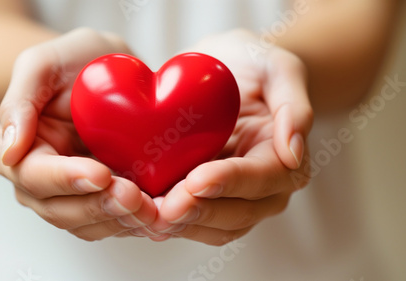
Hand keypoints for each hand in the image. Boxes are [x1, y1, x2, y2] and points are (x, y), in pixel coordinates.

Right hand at [0, 28, 156, 240]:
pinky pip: (112, 222)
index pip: (35, 177)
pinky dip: (134, 222)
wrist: (106, 70)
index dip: (67, 179)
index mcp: (19, 151)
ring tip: (151, 209)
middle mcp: (41, 181)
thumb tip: (9, 152)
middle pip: (60, 210)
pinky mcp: (102, 199)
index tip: (101, 173)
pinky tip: (156, 214)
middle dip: (98, 206)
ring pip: (87, 224)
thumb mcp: (42, 66)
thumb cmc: (72, 61)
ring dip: (119, 220)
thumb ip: (19, 103)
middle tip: (134, 196)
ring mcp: (72, 194)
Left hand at [148, 29, 313, 244]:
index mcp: (286, 161)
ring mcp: (233, 198)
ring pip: (212, 227)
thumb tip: (294, 153)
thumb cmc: (255, 65)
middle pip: (237, 214)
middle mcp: (264, 190)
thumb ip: (293, 106)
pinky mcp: (204, 198)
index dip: (230, 182)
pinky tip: (142, 214)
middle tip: (165, 206)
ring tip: (148, 215)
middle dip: (199, 212)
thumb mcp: (280, 68)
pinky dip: (168, 221)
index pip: (261, 179)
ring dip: (181, 225)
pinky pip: (189, 220)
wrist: (227, 70)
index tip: (197, 180)